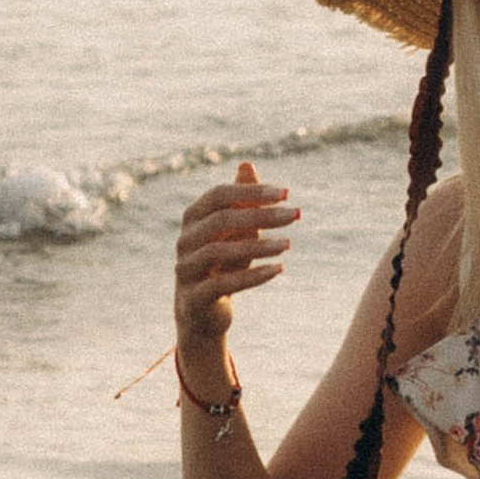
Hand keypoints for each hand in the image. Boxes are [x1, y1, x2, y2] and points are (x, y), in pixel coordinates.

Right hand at [174, 161, 298, 373]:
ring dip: (258, 245)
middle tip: (295, 215)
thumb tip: (247, 165)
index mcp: (193, 218)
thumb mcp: (236, 232)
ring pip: (218, 251)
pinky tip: (278, 270)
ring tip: (288, 245)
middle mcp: (184, 240)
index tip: (286, 193)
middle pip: (220, 219)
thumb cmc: (223, 264)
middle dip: (260, 215)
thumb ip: (241, 201)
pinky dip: (252, 276)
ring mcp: (185, 269)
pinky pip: (221, 284)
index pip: (219, 195)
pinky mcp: (192, 298)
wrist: (203, 313)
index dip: (251, 192)